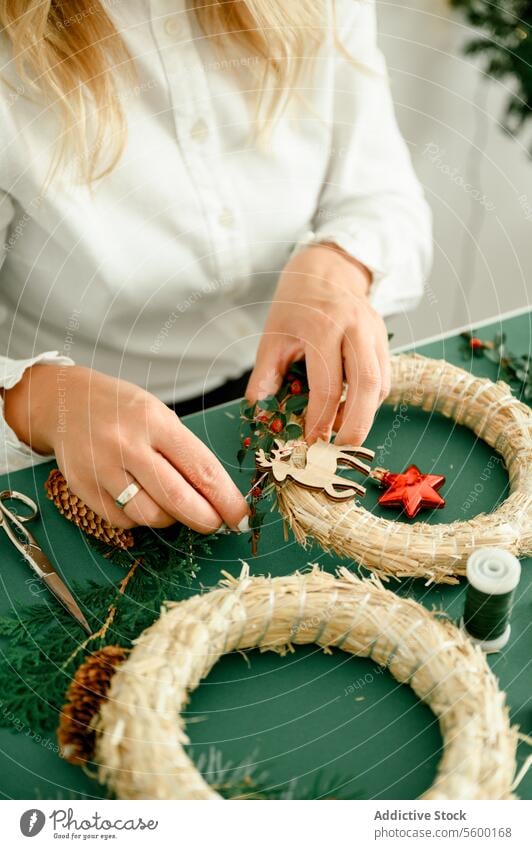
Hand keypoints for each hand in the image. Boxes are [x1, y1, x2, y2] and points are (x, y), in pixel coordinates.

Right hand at [4, 365, 248, 532]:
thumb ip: (185, 453)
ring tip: (172, 505)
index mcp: (156, 421)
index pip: (202, 469)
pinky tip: (139, 500)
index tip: (240, 516)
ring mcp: (101, 468)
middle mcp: (127, 444)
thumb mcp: (159, 415)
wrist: (64, 401)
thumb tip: (216, 497)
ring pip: (149, 516)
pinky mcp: (81, 487)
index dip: (226, 499)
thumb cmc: (122, 410)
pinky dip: (138, 519)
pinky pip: (121, 521)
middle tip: (215, 524)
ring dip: (170, 519)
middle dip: (205, 519)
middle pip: (178, 499)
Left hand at [246, 243, 390, 444]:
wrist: (328, 269)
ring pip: (381, 384)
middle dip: (357, 425)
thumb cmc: (296, 303)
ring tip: (342, 433)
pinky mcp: (384, 339)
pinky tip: (352, 409)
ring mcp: (374, 332)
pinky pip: (385, 377)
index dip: (320, 420)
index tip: (310, 443)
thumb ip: (264, 376)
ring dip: (365, 414)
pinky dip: (370, 400)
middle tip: (340, 450)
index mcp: (322, 326)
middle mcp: (354, 329)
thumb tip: (258, 413)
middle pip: (368, 385)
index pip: (327, 385)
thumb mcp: (272, 336)